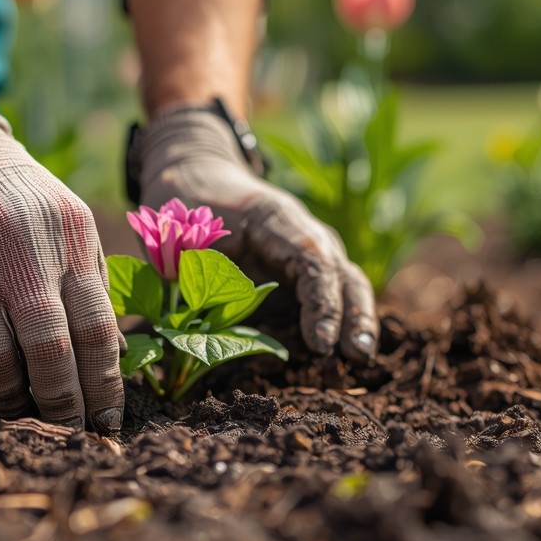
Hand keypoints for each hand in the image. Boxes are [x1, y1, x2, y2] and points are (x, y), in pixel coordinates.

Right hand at [0, 53, 123, 431]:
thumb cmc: (14, 201)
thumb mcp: (65, 222)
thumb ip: (89, 283)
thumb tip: (114, 366)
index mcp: (68, 238)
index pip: (97, 330)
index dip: (104, 388)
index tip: (107, 423)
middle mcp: (16, 251)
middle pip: (49, 352)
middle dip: (63, 406)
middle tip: (67, 433)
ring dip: (10, 403)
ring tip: (19, 416)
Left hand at [133, 104, 378, 362]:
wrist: (201, 180)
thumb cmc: (189, 209)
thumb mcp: (182, 237)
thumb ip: (193, 276)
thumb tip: (193, 327)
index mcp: (277, 219)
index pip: (313, 261)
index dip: (321, 304)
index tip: (321, 343)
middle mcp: (305, 232)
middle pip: (343, 273)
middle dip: (355, 315)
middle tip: (358, 356)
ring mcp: (312, 249)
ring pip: (348, 284)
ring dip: (357, 321)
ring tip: (359, 360)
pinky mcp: (307, 269)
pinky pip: (334, 294)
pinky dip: (342, 322)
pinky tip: (344, 355)